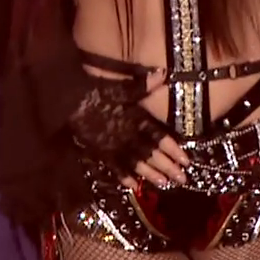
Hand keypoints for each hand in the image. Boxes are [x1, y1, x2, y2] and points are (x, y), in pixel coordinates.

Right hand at [67, 72, 190, 189]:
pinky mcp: (102, 152)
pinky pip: (115, 168)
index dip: (173, 149)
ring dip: (151, 174)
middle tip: (182, 179)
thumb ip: (144, 85)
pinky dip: (125, 177)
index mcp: (136, 119)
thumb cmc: (99, 92)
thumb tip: (163, 73)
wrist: (72, 102)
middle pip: (151, 154)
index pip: (159, 137)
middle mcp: (128, 135)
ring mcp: (115, 146)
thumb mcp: (123, 87)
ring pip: (136, 163)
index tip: (187, 161)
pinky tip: (135, 186)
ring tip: (165, 183)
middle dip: (168, 167)